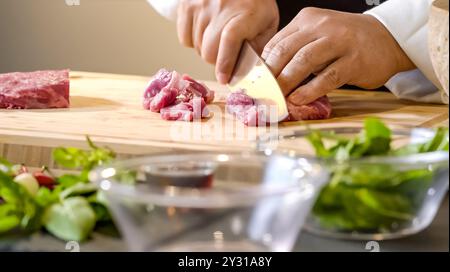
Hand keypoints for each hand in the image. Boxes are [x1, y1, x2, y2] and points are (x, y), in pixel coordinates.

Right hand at [177, 0, 278, 83]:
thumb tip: (242, 71)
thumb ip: (258, 48)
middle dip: (217, 60)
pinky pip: (184, 38)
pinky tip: (205, 31)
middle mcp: (221, 6)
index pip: (230, 40)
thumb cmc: (254, 5)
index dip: (225, 63)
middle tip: (226, 53)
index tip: (224, 79)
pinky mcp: (187, 5)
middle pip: (209, 51)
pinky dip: (193, 41)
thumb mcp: (267, 24)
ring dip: (206, 50)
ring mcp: (201, 5)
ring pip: (196, 47)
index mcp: (246, 13)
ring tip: (217, 38)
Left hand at [262, 8, 414, 104]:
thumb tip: (269, 78)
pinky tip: (299, 99)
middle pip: (286, 50)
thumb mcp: (317, 37)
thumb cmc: (346, 42)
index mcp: (307, 19)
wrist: (387, 38)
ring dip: (286, 82)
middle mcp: (321, 26)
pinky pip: (327, 77)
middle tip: (261, 94)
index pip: (276, 42)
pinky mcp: (354, 60)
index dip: (263, 65)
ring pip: (304, 61)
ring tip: (277, 98)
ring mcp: (339, 41)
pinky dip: (310, 90)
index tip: (255, 84)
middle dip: (270, 75)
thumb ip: (296, 50)